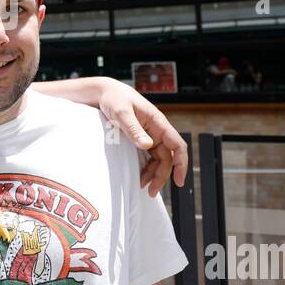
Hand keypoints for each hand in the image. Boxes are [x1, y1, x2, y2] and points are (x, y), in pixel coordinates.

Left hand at [96, 81, 188, 197]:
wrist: (103, 92)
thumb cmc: (114, 98)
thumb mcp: (121, 112)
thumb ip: (133, 129)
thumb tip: (147, 145)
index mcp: (158, 122)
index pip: (177, 145)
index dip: (182, 164)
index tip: (180, 182)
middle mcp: (156, 130)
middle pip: (167, 157)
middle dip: (162, 176)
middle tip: (151, 192)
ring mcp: (149, 135)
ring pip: (158, 159)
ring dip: (154, 174)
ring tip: (143, 187)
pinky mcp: (140, 138)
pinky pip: (148, 157)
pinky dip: (146, 168)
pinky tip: (139, 176)